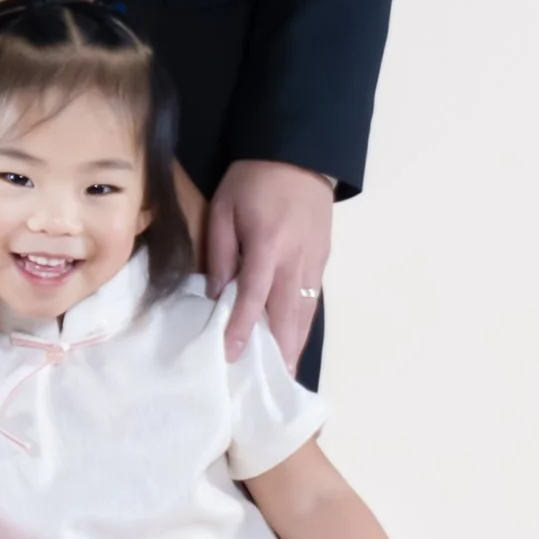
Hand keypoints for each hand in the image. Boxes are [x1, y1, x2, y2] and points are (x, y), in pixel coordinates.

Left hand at [205, 159, 334, 364]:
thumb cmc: (254, 178)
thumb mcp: (224, 207)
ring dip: (295, 346)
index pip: (254, 296)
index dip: (242, 328)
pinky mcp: (323, 261)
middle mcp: (296, 260)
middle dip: (278, 352)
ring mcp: (314, 263)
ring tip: (284, 375)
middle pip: (287, 316)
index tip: (231, 355)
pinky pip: (313, 301)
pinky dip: (304, 326)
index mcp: (268, 245)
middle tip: (267, 384)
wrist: (301, 153)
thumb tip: (216, 294)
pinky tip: (295, 343)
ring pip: (305, 314)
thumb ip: (219, 252)